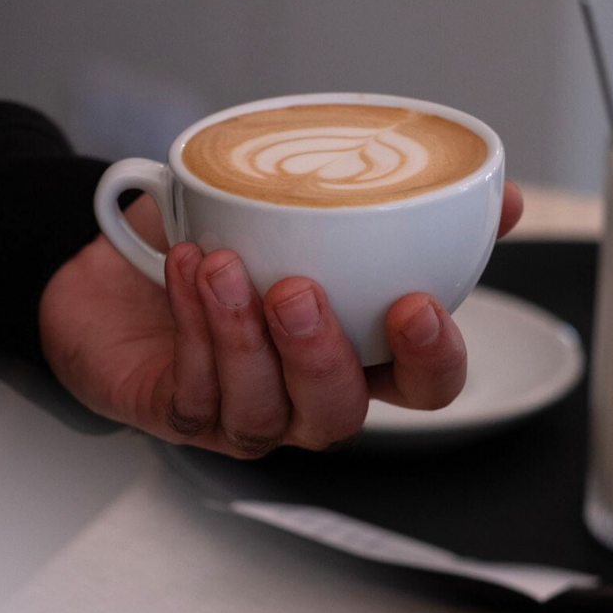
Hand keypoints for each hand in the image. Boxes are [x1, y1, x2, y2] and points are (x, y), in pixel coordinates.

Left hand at [39, 183, 523, 457]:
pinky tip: (184, 270)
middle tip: (296, 290)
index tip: (416, 305)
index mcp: (357, 354)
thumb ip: (398, 204)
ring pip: (260, 409)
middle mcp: (303, 396)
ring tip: (220, 263)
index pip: (422, 386)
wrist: (112, 264)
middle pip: (339, 414)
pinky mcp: (179, 414)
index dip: (431, 360)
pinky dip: (190, 329)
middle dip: (321, 356)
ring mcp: (241, 413)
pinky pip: (194, 391)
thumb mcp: (305, 206)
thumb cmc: (220, 244)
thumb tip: (499, 197)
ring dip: (239, 335)